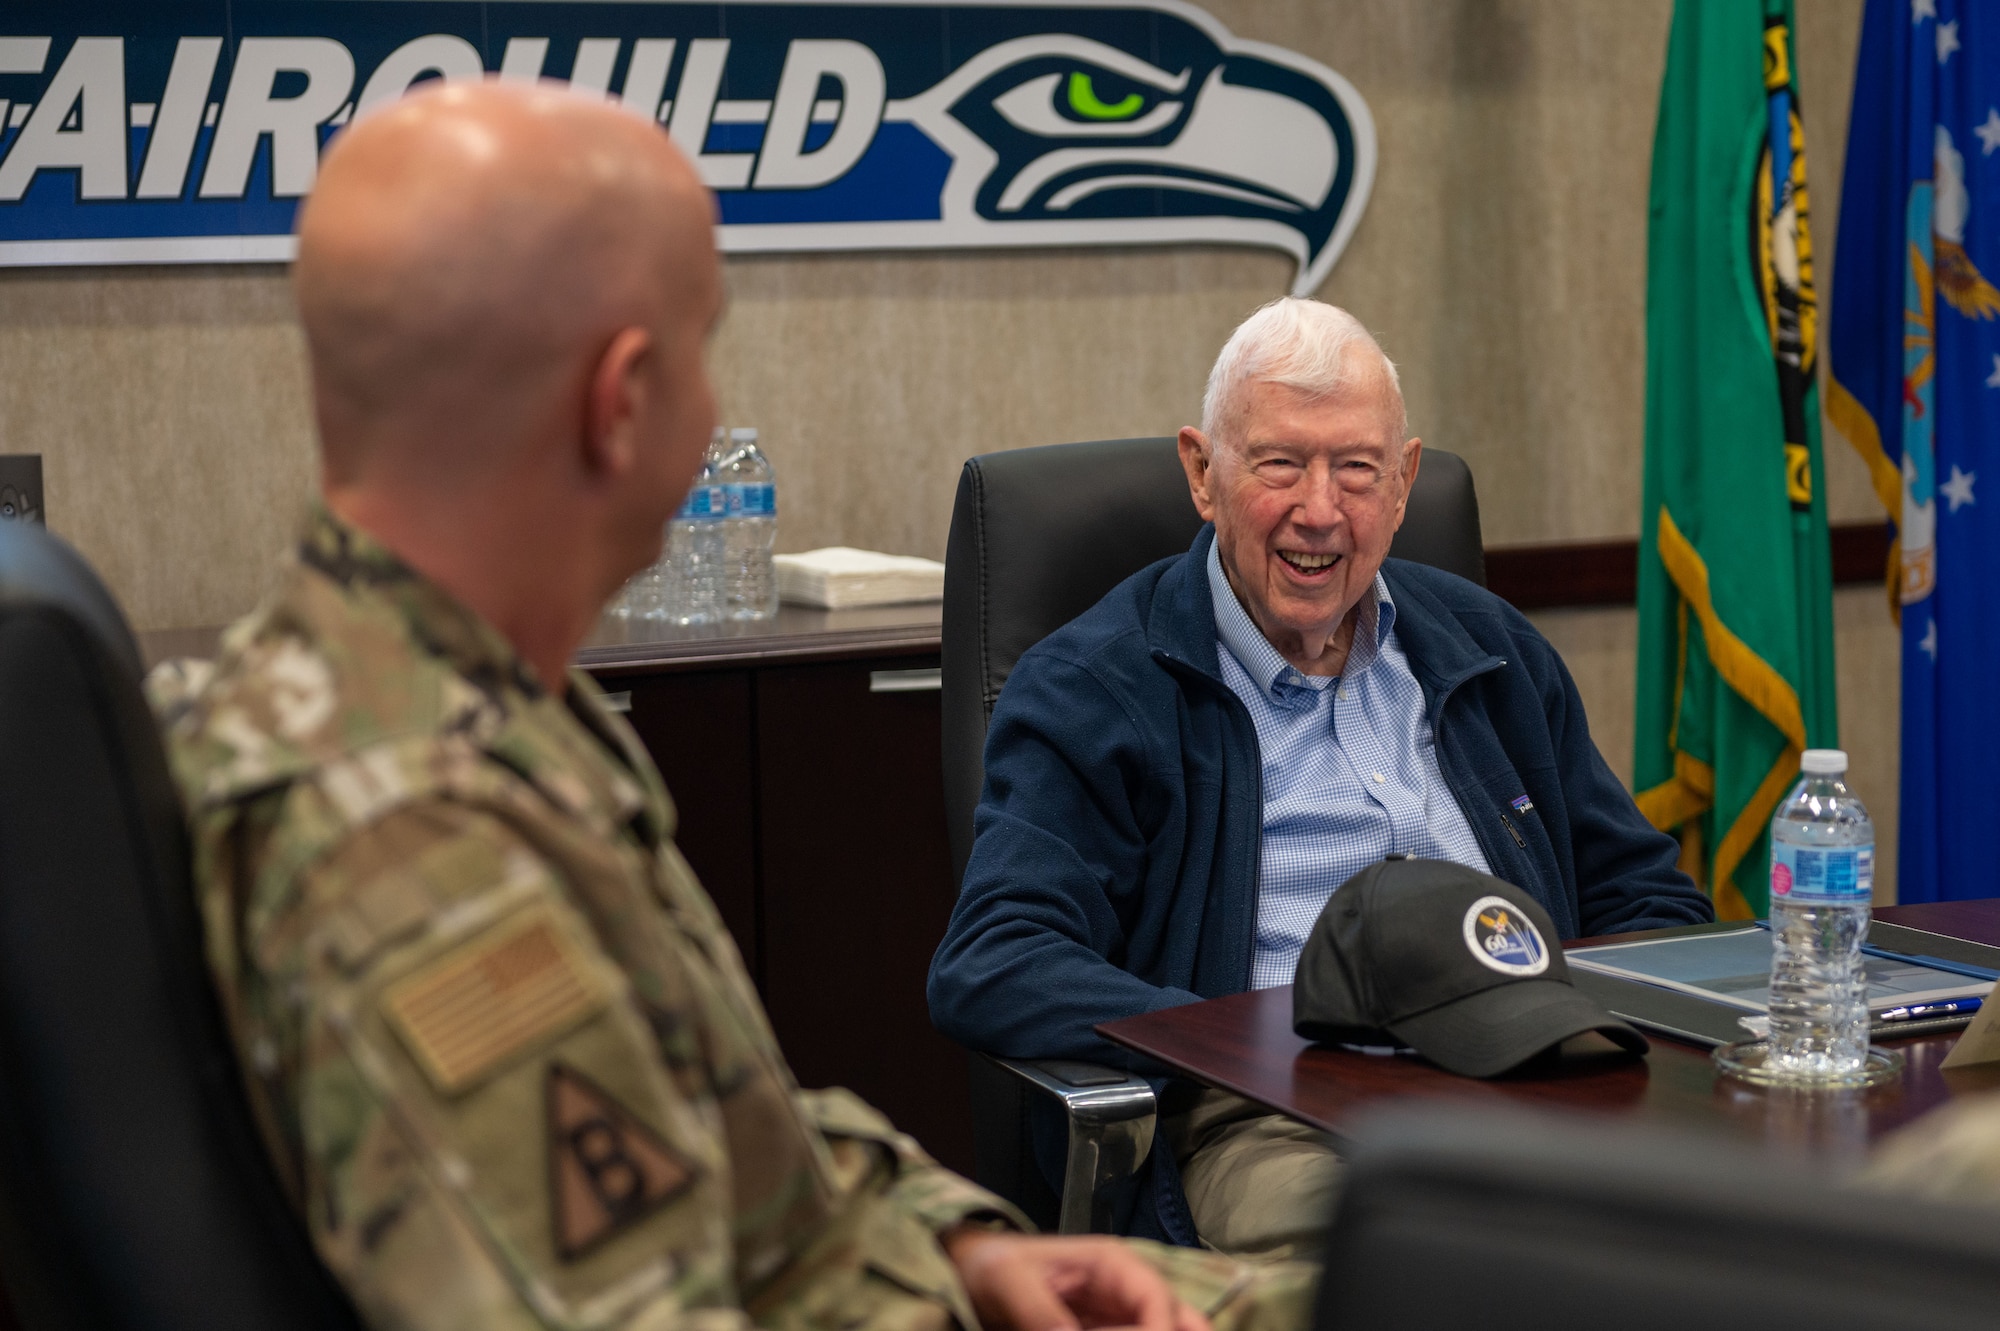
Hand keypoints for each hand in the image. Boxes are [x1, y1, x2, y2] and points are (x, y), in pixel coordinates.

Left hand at [942, 1228, 1211, 1330]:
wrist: (976, 1273)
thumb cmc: (992, 1265)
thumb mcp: (1007, 1281)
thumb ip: (1038, 1309)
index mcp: (1112, 1264)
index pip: (1156, 1298)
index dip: (1158, 1330)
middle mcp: (1127, 1290)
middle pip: (1181, 1320)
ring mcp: (1122, 1318)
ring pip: (1166, 1330)